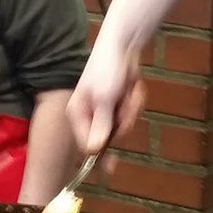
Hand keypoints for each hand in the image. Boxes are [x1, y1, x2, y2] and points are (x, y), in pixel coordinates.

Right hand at [67, 40, 144, 169]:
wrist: (123, 44)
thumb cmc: (107, 69)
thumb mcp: (104, 99)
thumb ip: (101, 125)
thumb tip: (93, 151)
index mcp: (77, 114)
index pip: (87, 145)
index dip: (100, 155)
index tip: (113, 167)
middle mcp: (89, 114)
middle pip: (108, 137)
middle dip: (122, 122)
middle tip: (125, 107)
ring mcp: (105, 109)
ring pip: (123, 125)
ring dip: (131, 109)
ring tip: (129, 91)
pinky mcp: (119, 103)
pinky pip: (130, 113)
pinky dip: (135, 101)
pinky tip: (133, 88)